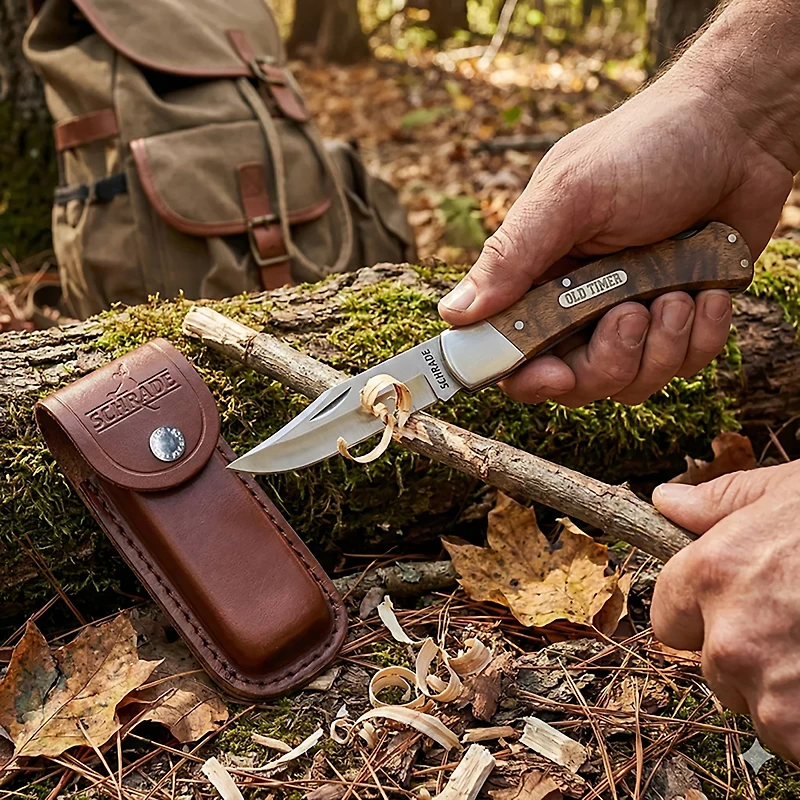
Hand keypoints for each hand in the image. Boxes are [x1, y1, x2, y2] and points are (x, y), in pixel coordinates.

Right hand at [439, 75, 791, 406]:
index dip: (526, 377)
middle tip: (629, 312)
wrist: (739, 129)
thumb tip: (453, 314)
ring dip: (661, 345)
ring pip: (631, 384)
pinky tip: (708, 292)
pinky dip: (702, 336)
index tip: (552, 372)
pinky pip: (684, 367)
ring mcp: (632, 318)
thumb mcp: (571, 194)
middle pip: (575, 382)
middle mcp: (580, 307)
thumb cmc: (647, 147)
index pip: (512, 353)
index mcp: (539, 278)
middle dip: (607, 361)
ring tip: (678, 289)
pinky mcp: (681, 324)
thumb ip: (512, 256)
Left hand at [652, 461, 799, 758]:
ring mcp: (772, 693)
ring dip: (783, 690)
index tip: (734, 606)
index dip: (700, 614)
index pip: (668, 619)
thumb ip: (717, 503)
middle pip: (714, 665)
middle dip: (747, 653)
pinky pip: (792, 739)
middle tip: (797, 624)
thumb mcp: (784, 492)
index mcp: (713, 575)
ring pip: (756, 705)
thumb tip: (666, 501)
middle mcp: (730, 638)